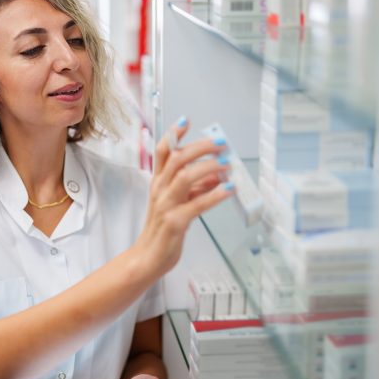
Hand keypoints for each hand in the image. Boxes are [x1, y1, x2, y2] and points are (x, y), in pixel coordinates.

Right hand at [136, 117, 232, 273]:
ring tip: (227, 165)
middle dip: (201, 147)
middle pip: (177, 158)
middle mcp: (160, 189)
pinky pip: (197, 204)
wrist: (148, 257)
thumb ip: (196, 187)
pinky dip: (216, 195)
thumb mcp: (179, 203)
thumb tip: (217, 174)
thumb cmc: (163, 230)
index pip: (163, 151)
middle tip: (220, 143)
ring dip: (209, 167)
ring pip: (185, 176)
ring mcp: (166, 204)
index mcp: (159, 182)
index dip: (173, 134)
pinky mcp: (175, 221)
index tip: (186, 121)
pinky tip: (230, 189)